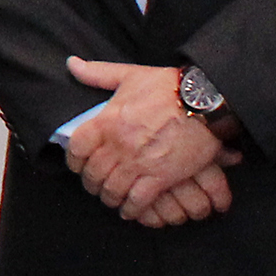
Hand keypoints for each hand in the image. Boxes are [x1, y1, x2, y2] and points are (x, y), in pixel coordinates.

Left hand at [63, 58, 237, 222]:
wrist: (204, 100)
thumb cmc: (167, 86)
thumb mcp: (129, 75)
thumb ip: (97, 73)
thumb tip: (71, 64)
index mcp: (106, 120)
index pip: (76, 148)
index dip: (74, 161)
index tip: (78, 166)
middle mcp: (118, 144)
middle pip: (93, 173)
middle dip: (92, 183)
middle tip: (96, 186)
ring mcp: (138, 162)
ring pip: (112, 190)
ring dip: (110, 198)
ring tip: (112, 199)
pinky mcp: (161, 177)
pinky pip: (138, 201)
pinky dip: (131, 209)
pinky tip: (130, 211)